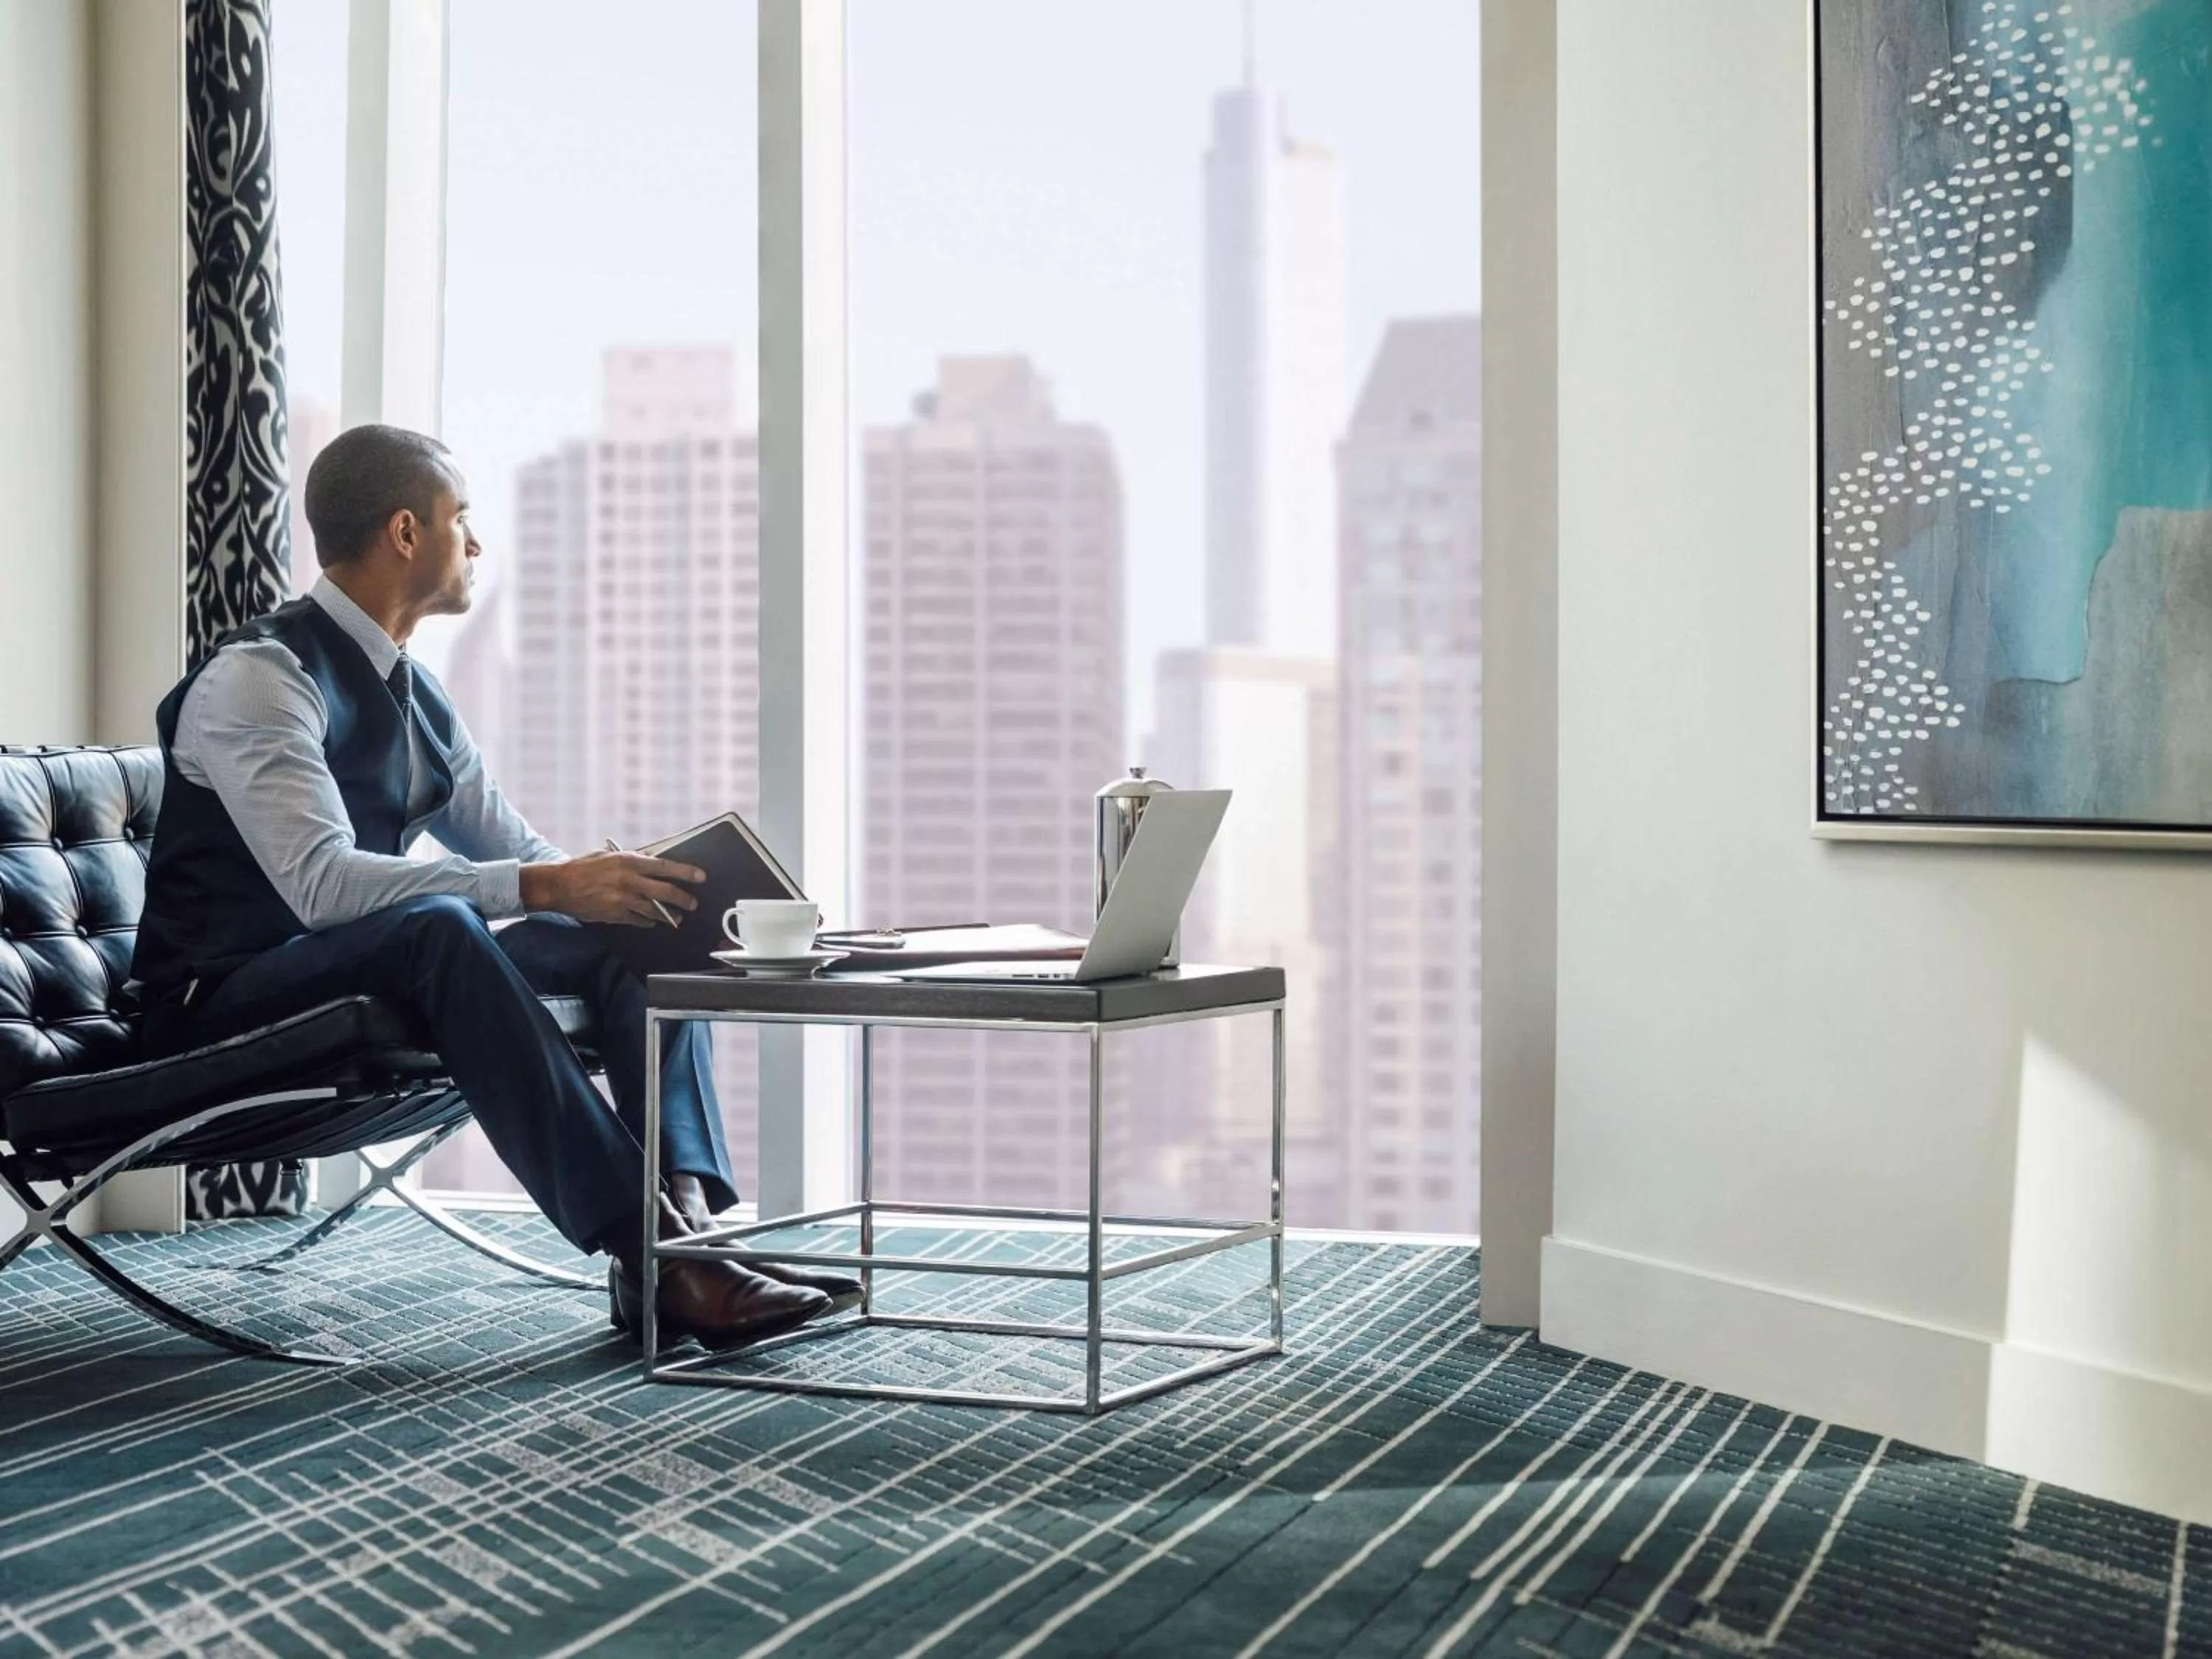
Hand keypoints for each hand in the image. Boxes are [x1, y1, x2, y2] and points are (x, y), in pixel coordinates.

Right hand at [519, 852, 704, 927]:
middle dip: (683, 899)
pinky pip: (639, 920)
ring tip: (678, 916)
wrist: (559, 886)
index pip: (665, 866)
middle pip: (665, 892)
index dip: (685, 872)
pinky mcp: (615, 915)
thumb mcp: (609, 855)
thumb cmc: (582, 867)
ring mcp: (622, 900)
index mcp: (628, 861)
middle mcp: (628, 881)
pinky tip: (654, 921)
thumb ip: (631, 860)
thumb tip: (652, 864)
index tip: (700, 876)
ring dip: (669, 915)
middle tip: (693, 903)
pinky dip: (648, 921)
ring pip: (655, 910)